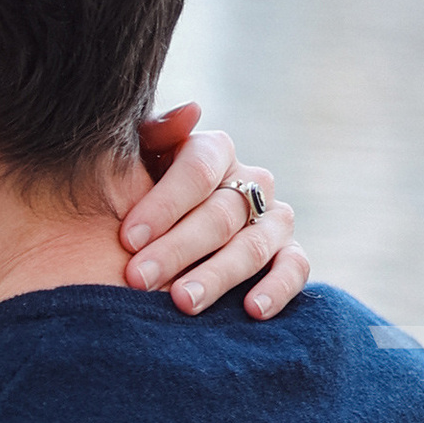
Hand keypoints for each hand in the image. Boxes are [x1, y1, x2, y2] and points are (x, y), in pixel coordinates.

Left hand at [125, 105, 310, 319]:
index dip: (163, 204)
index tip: (128, 238)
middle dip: (176, 249)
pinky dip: (277, 289)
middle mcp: (251, 181)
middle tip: (138, 280)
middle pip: (220, 214)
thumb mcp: (137, 158)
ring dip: (216, 276)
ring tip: (181, 302)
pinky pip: (295, 269)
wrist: (161, 236)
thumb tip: (191, 112)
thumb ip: (155, 133)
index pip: (197, 170)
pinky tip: (252, 310)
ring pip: (251, 246)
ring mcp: (275, 219)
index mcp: (214, 151)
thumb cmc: (139, 193)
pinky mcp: (290, 254)